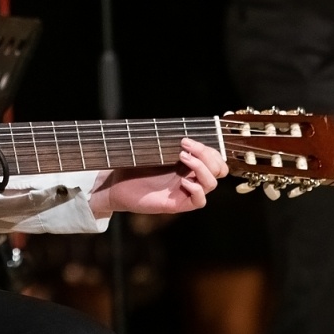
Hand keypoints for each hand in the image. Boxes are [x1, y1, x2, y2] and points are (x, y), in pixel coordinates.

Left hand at [89, 139, 228, 217]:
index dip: (209, 149)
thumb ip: (166, 142)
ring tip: (182, 157)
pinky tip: (182, 181)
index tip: (187, 139)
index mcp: (188, 165)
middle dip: (207, 154)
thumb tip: (176, 128)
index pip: (215, 158)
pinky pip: (200, 201)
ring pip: (211, 183)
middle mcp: (191, 177)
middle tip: (185, 145)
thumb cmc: (133, 167)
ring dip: (201, 168)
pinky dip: (196, 189)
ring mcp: (185, 192)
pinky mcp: (178, 204)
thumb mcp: (152, 151)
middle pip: (218, 169)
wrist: (115, 186)